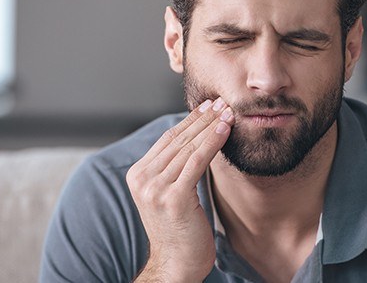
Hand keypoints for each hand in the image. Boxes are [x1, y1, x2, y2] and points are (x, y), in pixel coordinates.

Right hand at [127, 98, 233, 281]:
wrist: (176, 265)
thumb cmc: (180, 229)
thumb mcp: (171, 193)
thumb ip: (174, 168)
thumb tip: (196, 139)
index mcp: (138, 175)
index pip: (167, 139)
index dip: (190, 120)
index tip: (208, 106)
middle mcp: (142, 179)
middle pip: (178, 139)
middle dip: (203, 118)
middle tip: (222, 102)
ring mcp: (155, 189)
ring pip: (188, 147)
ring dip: (211, 126)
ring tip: (228, 112)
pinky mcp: (173, 198)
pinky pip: (197, 161)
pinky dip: (212, 142)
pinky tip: (225, 130)